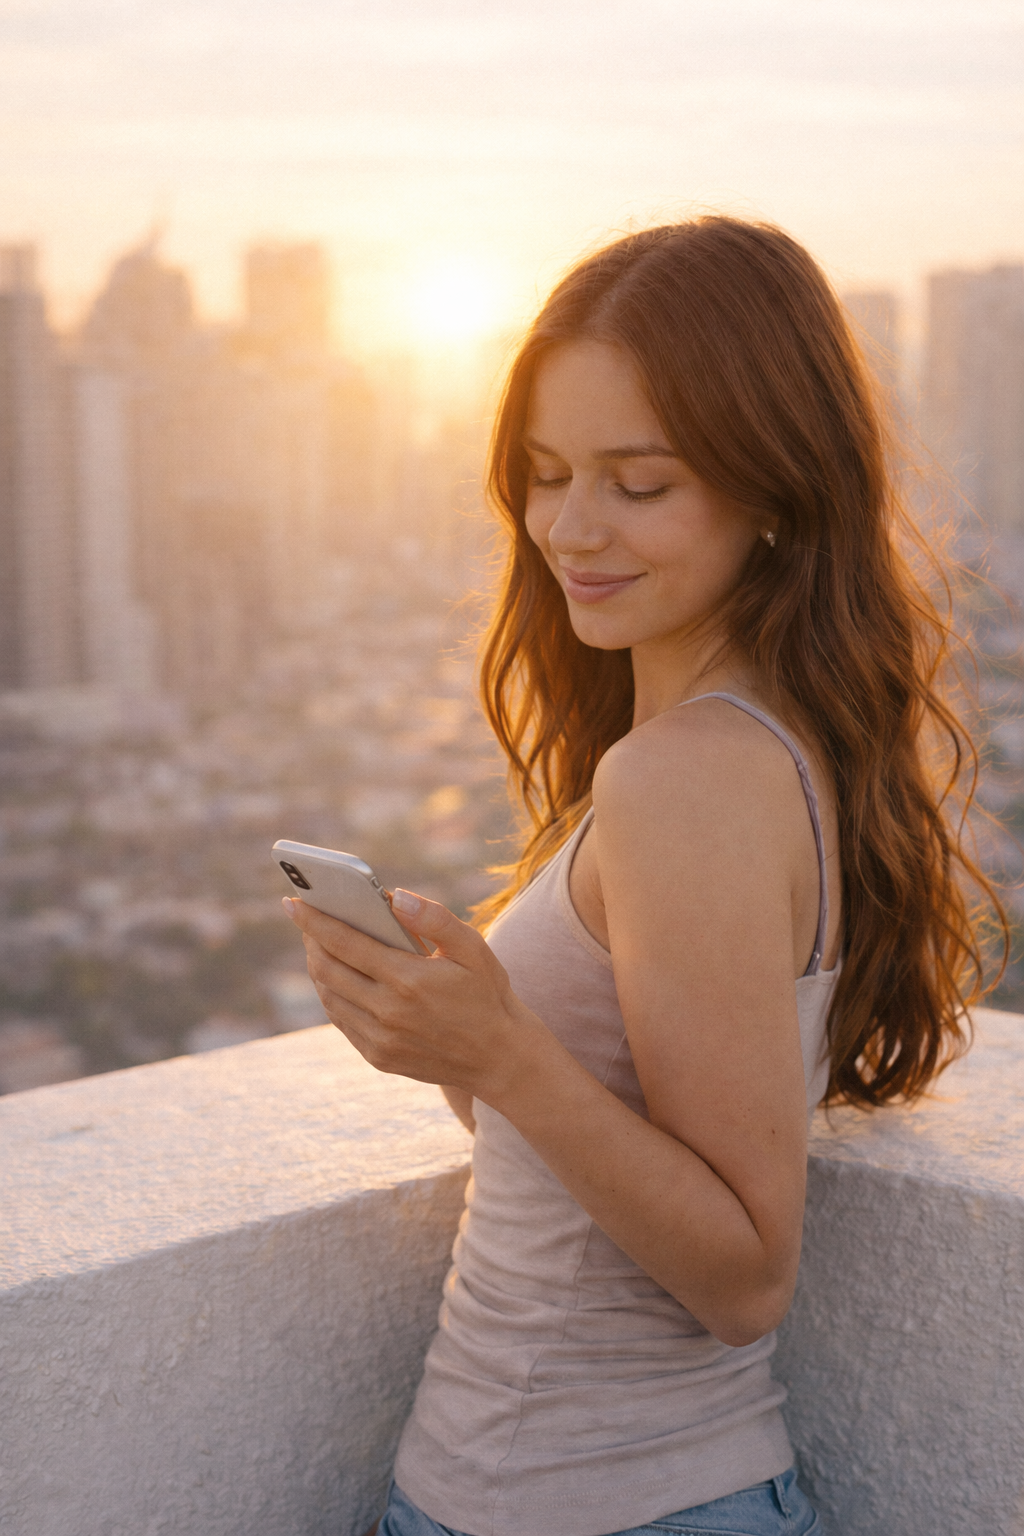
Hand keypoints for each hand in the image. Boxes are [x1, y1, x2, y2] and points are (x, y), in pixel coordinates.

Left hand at [284, 889, 542, 1101]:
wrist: (500, 1058)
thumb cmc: (487, 994)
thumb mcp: (473, 948)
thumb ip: (435, 919)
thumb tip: (394, 897)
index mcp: (408, 980)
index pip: (345, 942)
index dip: (314, 920)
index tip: (292, 901)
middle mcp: (388, 1013)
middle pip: (327, 969)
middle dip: (311, 940)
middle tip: (306, 919)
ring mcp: (380, 1040)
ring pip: (330, 997)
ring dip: (318, 968)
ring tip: (319, 945)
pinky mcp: (379, 1057)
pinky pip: (342, 1021)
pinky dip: (332, 995)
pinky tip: (338, 978)